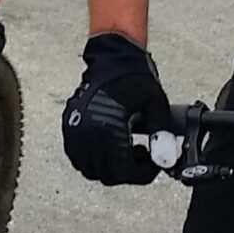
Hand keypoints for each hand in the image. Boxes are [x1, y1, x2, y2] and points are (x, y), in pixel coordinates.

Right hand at [60, 33, 171, 185]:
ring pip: (91, 170)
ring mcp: (74, 131)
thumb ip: (161, 134)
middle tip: (142, 156)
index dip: (143, 174)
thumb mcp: (156, 104)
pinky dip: (93, 161)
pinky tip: (109, 147)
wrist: (112, 57)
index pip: (124, 171)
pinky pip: (78, 158)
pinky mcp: (68, 127)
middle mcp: (86, 132)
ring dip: (110, 169)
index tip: (154, 164)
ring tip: (126, 150)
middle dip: (128, 172)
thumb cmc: (135, 78)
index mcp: (108, 127)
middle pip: (107, 175)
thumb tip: (165, 162)